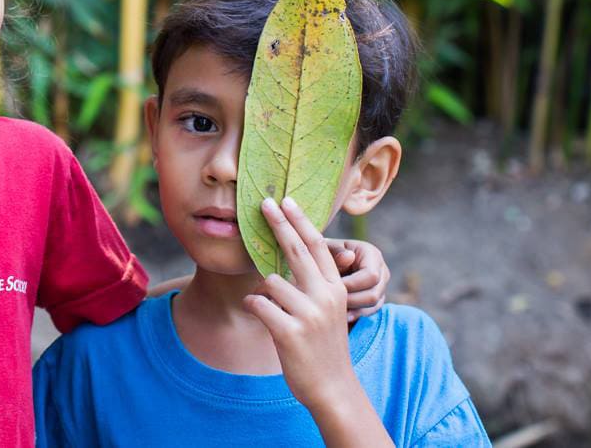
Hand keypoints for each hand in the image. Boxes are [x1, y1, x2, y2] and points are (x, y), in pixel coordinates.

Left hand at [243, 197, 361, 412]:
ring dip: (264, 293)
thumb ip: (316, 284)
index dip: (301, 221)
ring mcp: (308, 315)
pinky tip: (262, 317)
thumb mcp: (329, 310)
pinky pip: (258, 304)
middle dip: (279, 223)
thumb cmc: (324, 346)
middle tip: (264, 203)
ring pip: (270, 282)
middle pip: (296, 250)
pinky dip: (255, 307)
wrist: (333, 388)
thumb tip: (293, 252)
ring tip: (275, 313)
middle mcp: (325, 297)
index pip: (318, 246)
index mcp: (335, 289)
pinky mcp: (289, 332)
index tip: (288, 200)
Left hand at [326, 237, 389, 320]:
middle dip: (351, 300)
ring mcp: (381, 286)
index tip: (330, 288)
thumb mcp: (326, 249)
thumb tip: (348, 256)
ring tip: (333, 310)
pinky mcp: (376, 299)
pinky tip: (341, 316)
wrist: (321, 262)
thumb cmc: (322, 253)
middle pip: (374, 294)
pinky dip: (355, 314)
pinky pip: (370, 312)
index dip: (351, 285)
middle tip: (330, 303)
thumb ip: (335, 251)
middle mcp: (381, 270)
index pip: (371, 275)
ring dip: (352, 309)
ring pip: (373, 306)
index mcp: (371, 254)